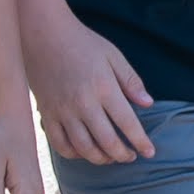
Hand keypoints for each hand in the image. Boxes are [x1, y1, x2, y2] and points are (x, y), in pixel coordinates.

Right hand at [27, 5, 154, 163]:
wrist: (43, 34)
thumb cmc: (82, 43)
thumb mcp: (113, 55)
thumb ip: (131, 80)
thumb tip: (148, 104)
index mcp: (103, 87)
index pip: (127, 123)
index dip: (140, 141)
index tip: (150, 152)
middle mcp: (83, 103)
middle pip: (107, 141)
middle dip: (123, 154)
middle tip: (131, 156)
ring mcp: (62, 111)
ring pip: (84, 148)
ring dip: (100, 158)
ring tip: (111, 157)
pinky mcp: (47, 113)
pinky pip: (60, 143)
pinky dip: (74, 154)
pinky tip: (84, 151)